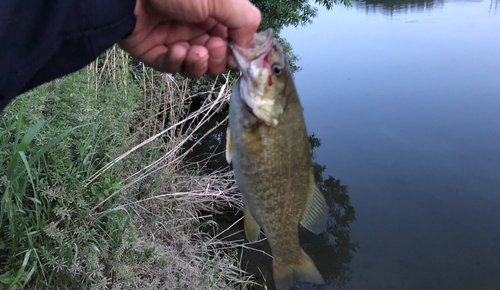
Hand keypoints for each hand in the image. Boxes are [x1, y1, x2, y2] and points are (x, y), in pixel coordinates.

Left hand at [119, 0, 260, 76]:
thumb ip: (244, 20)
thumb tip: (247, 44)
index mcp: (214, 11)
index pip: (232, 39)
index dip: (236, 51)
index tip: (236, 54)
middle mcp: (195, 24)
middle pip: (215, 56)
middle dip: (217, 58)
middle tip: (211, 48)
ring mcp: (173, 37)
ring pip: (194, 65)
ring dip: (198, 64)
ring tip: (194, 52)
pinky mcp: (152, 49)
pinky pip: (169, 65)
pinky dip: (176, 62)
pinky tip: (177, 51)